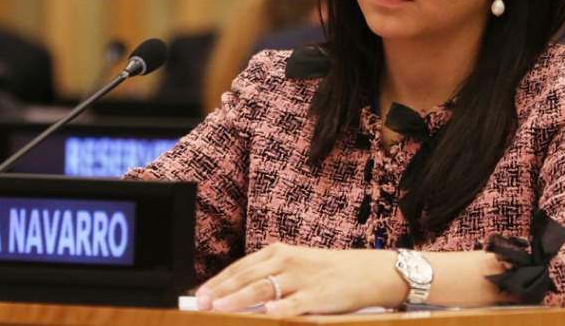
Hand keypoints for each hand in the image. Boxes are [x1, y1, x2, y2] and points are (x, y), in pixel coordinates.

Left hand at [195, 243, 403, 315]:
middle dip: (222, 291)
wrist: (365, 271)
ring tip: (221, 308)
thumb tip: (238, 294)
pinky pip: (296, 303)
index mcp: (278, 252)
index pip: (241, 267)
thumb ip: (269, 276)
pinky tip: (270, 312)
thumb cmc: (326, 271)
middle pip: (247, 277)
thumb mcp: (295, 266)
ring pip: (264, 288)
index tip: (200, 294)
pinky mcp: (318, 295)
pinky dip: (282, 308)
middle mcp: (287, 261)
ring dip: (239, 299)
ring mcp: (302, 278)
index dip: (219, 280)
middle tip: (202, 304)